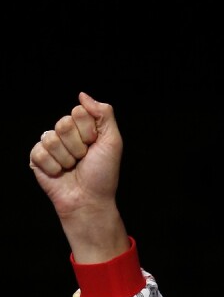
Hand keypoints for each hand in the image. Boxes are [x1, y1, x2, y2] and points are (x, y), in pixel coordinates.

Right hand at [29, 92, 127, 261]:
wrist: (90, 201)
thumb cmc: (103, 175)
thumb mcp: (113, 142)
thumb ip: (104, 114)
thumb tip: (83, 95)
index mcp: (82, 127)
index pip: (78, 112)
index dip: (88, 132)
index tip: (95, 146)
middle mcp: (65, 134)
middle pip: (64, 124)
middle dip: (78, 146)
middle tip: (83, 160)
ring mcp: (50, 146)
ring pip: (52, 139)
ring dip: (66, 158)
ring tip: (72, 168)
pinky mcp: (38, 159)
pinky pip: (40, 152)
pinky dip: (53, 167)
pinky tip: (60, 174)